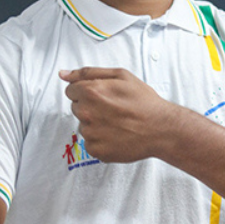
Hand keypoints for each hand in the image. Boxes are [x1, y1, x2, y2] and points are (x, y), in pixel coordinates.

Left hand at [60, 67, 177, 162]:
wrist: (161, 129)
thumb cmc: (144, 102)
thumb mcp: (120, 76)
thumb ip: (87, 73)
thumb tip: (63, 74)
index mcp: (90, 91)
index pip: (71, 91)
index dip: (87, 92)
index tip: (103, 96)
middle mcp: (86, 113)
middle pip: (76, 108)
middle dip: (90, 107)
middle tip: (113, 109)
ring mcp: (90, 133)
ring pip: (84, 126)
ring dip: (96, 125)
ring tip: (117, 123)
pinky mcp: (96, 150)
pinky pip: (90, 143)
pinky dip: (101, 140)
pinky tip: (116, 135)